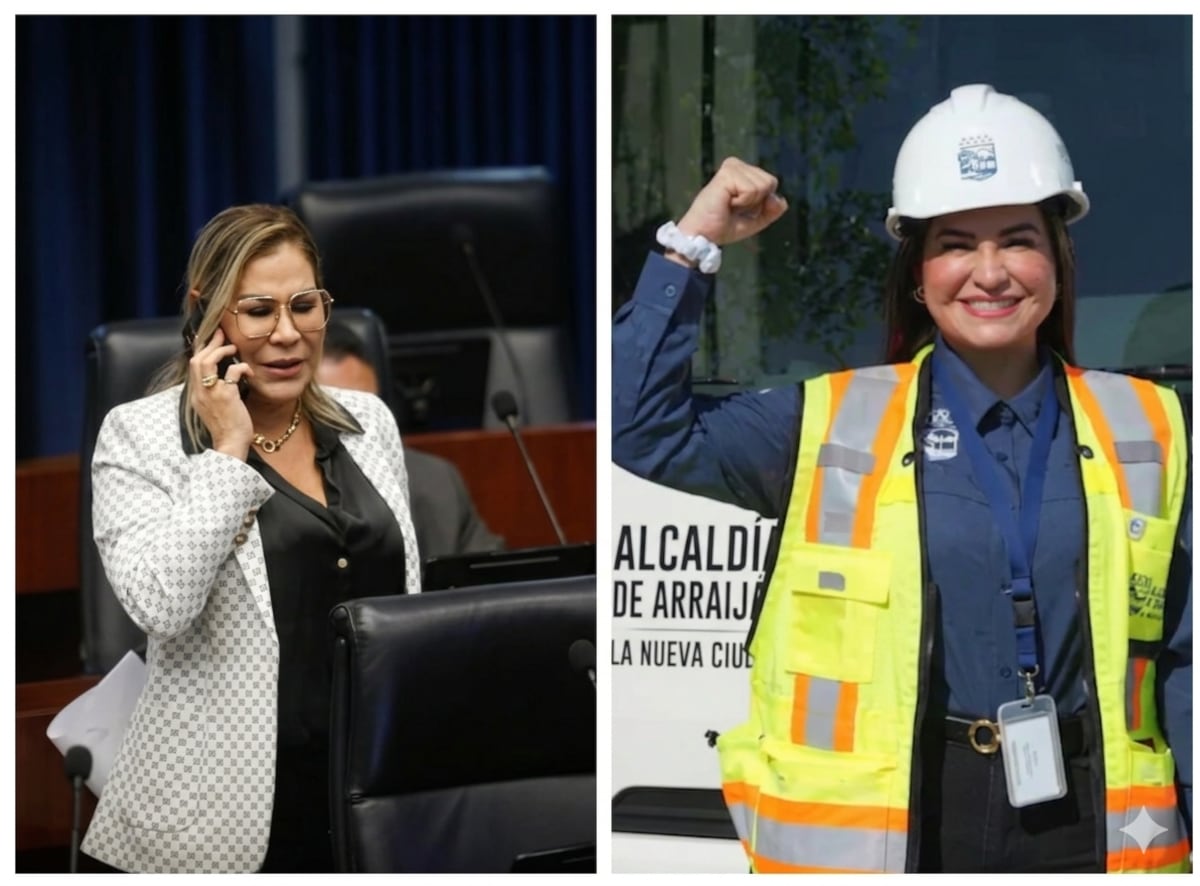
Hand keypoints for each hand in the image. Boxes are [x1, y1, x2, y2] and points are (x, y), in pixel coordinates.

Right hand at [188, 327, 254, 458]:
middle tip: (222, 335)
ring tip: (233, 349)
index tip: (210, 340)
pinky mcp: (226, 396)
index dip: (200, 350)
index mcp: (195, 395)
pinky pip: (232, 372)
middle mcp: (199, 393)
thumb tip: (223, 377)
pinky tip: (249, 372)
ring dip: (221, 351)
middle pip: (196, 360)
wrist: (230, 445)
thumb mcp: (213, 408)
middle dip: (210, 344)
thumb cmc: (226, 428)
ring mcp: (211, 394)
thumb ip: (213, 393)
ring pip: (206, 362)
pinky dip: (241, 367)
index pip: (192, 366)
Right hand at [675, 157, 788, 248]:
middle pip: (770, 182)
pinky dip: (742, 202)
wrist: (703, 236)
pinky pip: (752, 190)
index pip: (771, 183)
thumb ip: (772, 210)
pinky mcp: (727, 173)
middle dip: (757, 202)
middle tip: (734, 208)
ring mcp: (732, 167)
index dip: (761, 203)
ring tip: (729, 205)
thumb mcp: (755, 220)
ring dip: (748, 203)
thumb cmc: (723, 227)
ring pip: (763, 185)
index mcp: (743, 171)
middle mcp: (737, 165)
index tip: (739, 209)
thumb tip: (780, 200)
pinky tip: (726, 203)